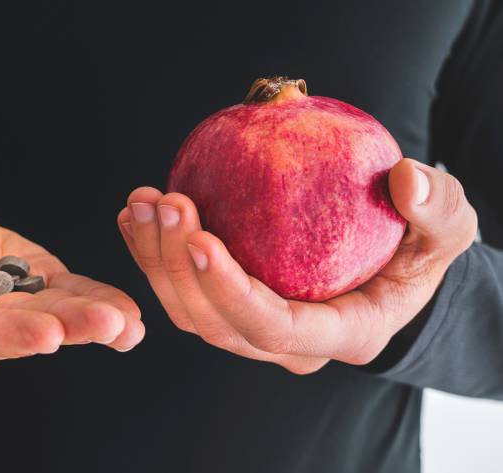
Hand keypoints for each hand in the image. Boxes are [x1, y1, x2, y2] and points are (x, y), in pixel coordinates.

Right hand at [0, 204, 143, 374]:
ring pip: (51, 316)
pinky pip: (63, 294)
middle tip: (109, 325)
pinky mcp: (27, 282)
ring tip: (128, 323)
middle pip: (22, 333)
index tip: (45, 334)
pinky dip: (95, 299)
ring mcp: (4, 307)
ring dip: (92, 319)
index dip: (6, 336)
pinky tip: (127, 313)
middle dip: (68, 328)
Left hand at [117, 159, 475, 373]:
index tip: (200, 239)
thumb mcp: (447, 230)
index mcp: (337, 333)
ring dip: (154, 259)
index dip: (231, 292)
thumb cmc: (418, 254)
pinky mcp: (229, 304)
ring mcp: (252, 328)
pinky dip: (152, 254)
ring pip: (187, 311)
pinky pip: (182, 288)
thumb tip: (406, 180)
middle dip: (178, 267)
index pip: (273, 328)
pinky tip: (137, 214)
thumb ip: (439, 209)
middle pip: (215, 323)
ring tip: (140, 203)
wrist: (389, 269)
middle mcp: (284, 343)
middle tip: (165, 202)